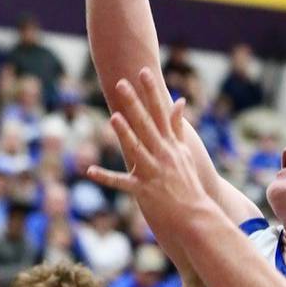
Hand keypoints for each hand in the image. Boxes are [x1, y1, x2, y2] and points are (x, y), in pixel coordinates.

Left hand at [88, 70, 207, 223]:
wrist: (195, 214)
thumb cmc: (188, 182)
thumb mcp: (184, 151)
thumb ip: (177, 126)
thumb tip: (180, 100)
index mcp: (170, 144)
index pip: (161, 112)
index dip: (152, 91)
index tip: (144, 72)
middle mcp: (162, 154)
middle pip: (146, 124)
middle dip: (134, 103)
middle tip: (121, 83)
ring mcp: (153, 172)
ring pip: (137, 149)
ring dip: (125, 134)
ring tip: (113, 117)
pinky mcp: (143, 190)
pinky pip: (122, 182)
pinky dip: (106, 177)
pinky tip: (90, 170)